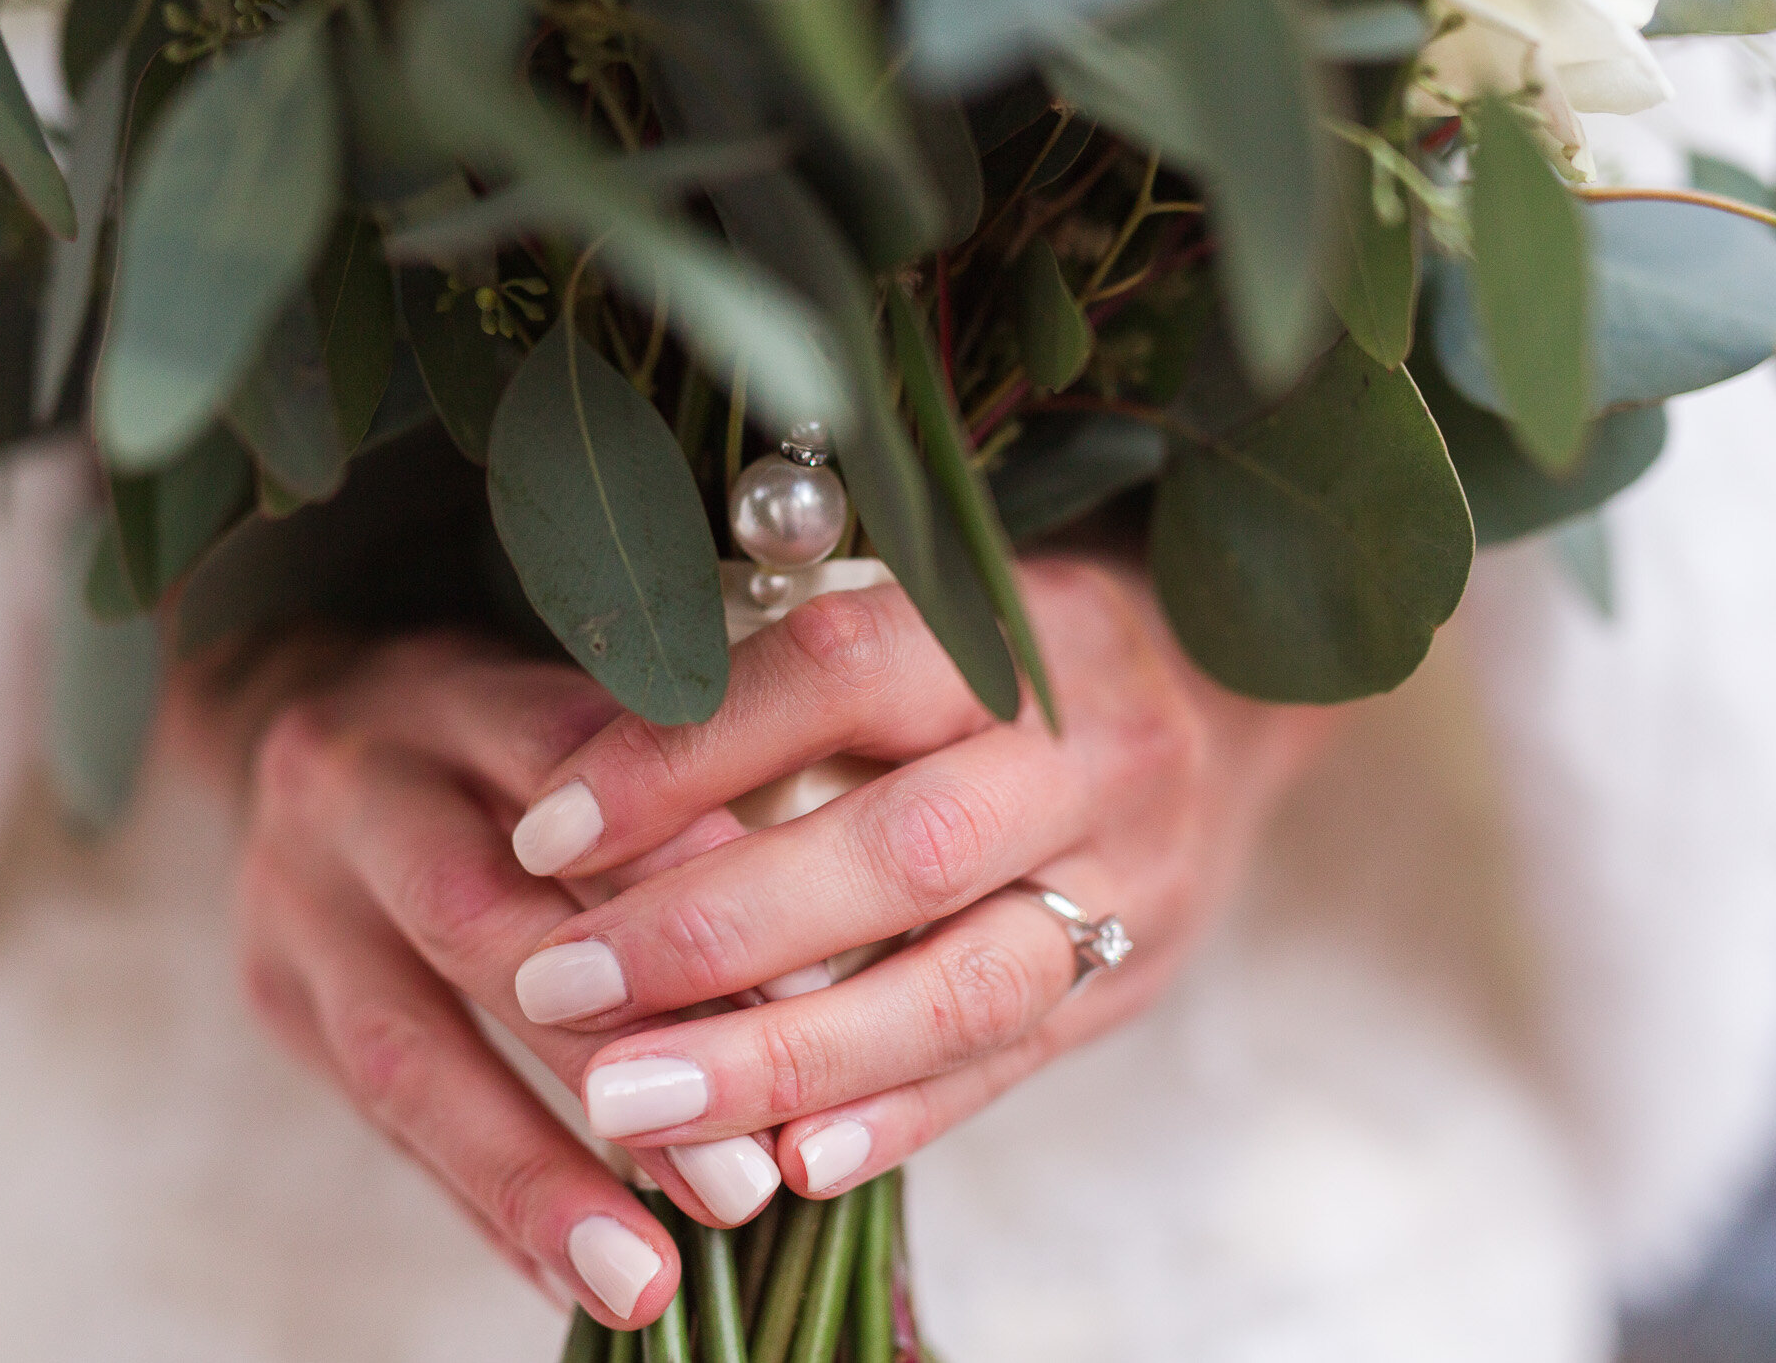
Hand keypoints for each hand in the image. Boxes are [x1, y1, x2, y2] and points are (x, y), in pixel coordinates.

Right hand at [186, 636, 780, 1331]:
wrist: (307, 709)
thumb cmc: (510, 734)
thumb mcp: (584, 715)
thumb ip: (674, 804)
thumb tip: (821, 972)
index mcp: (456, 696)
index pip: (572, 781)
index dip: (681, 886)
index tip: (809, 997)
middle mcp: (357, 789)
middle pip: (478, 929)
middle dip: (614, 1061)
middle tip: (739, 1183)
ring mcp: (294, 899)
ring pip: (404, 1051)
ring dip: (532, 1173)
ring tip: (643, 1278)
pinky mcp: (275, 994)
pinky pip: (378, 1124)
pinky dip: (478, 1203)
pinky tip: (564, 1279)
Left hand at [504, 558, 1335, 1195]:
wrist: (1226, 706)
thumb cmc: (1014, 650)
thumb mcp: (929, 610)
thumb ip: (795, 670)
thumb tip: (589, 766)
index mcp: (1018, 632)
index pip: (841, 671)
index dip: (688, 749)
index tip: (548, 828)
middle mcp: (1083, 759)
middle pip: (905, 851)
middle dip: (717, 930)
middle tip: (557, 986)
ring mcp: (1121, 884)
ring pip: (963, 986)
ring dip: (786, 1055)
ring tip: (630, 1105)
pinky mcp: (1126, 985)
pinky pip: (1009, 1067)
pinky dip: (894, 1118)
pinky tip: (785, 1165)